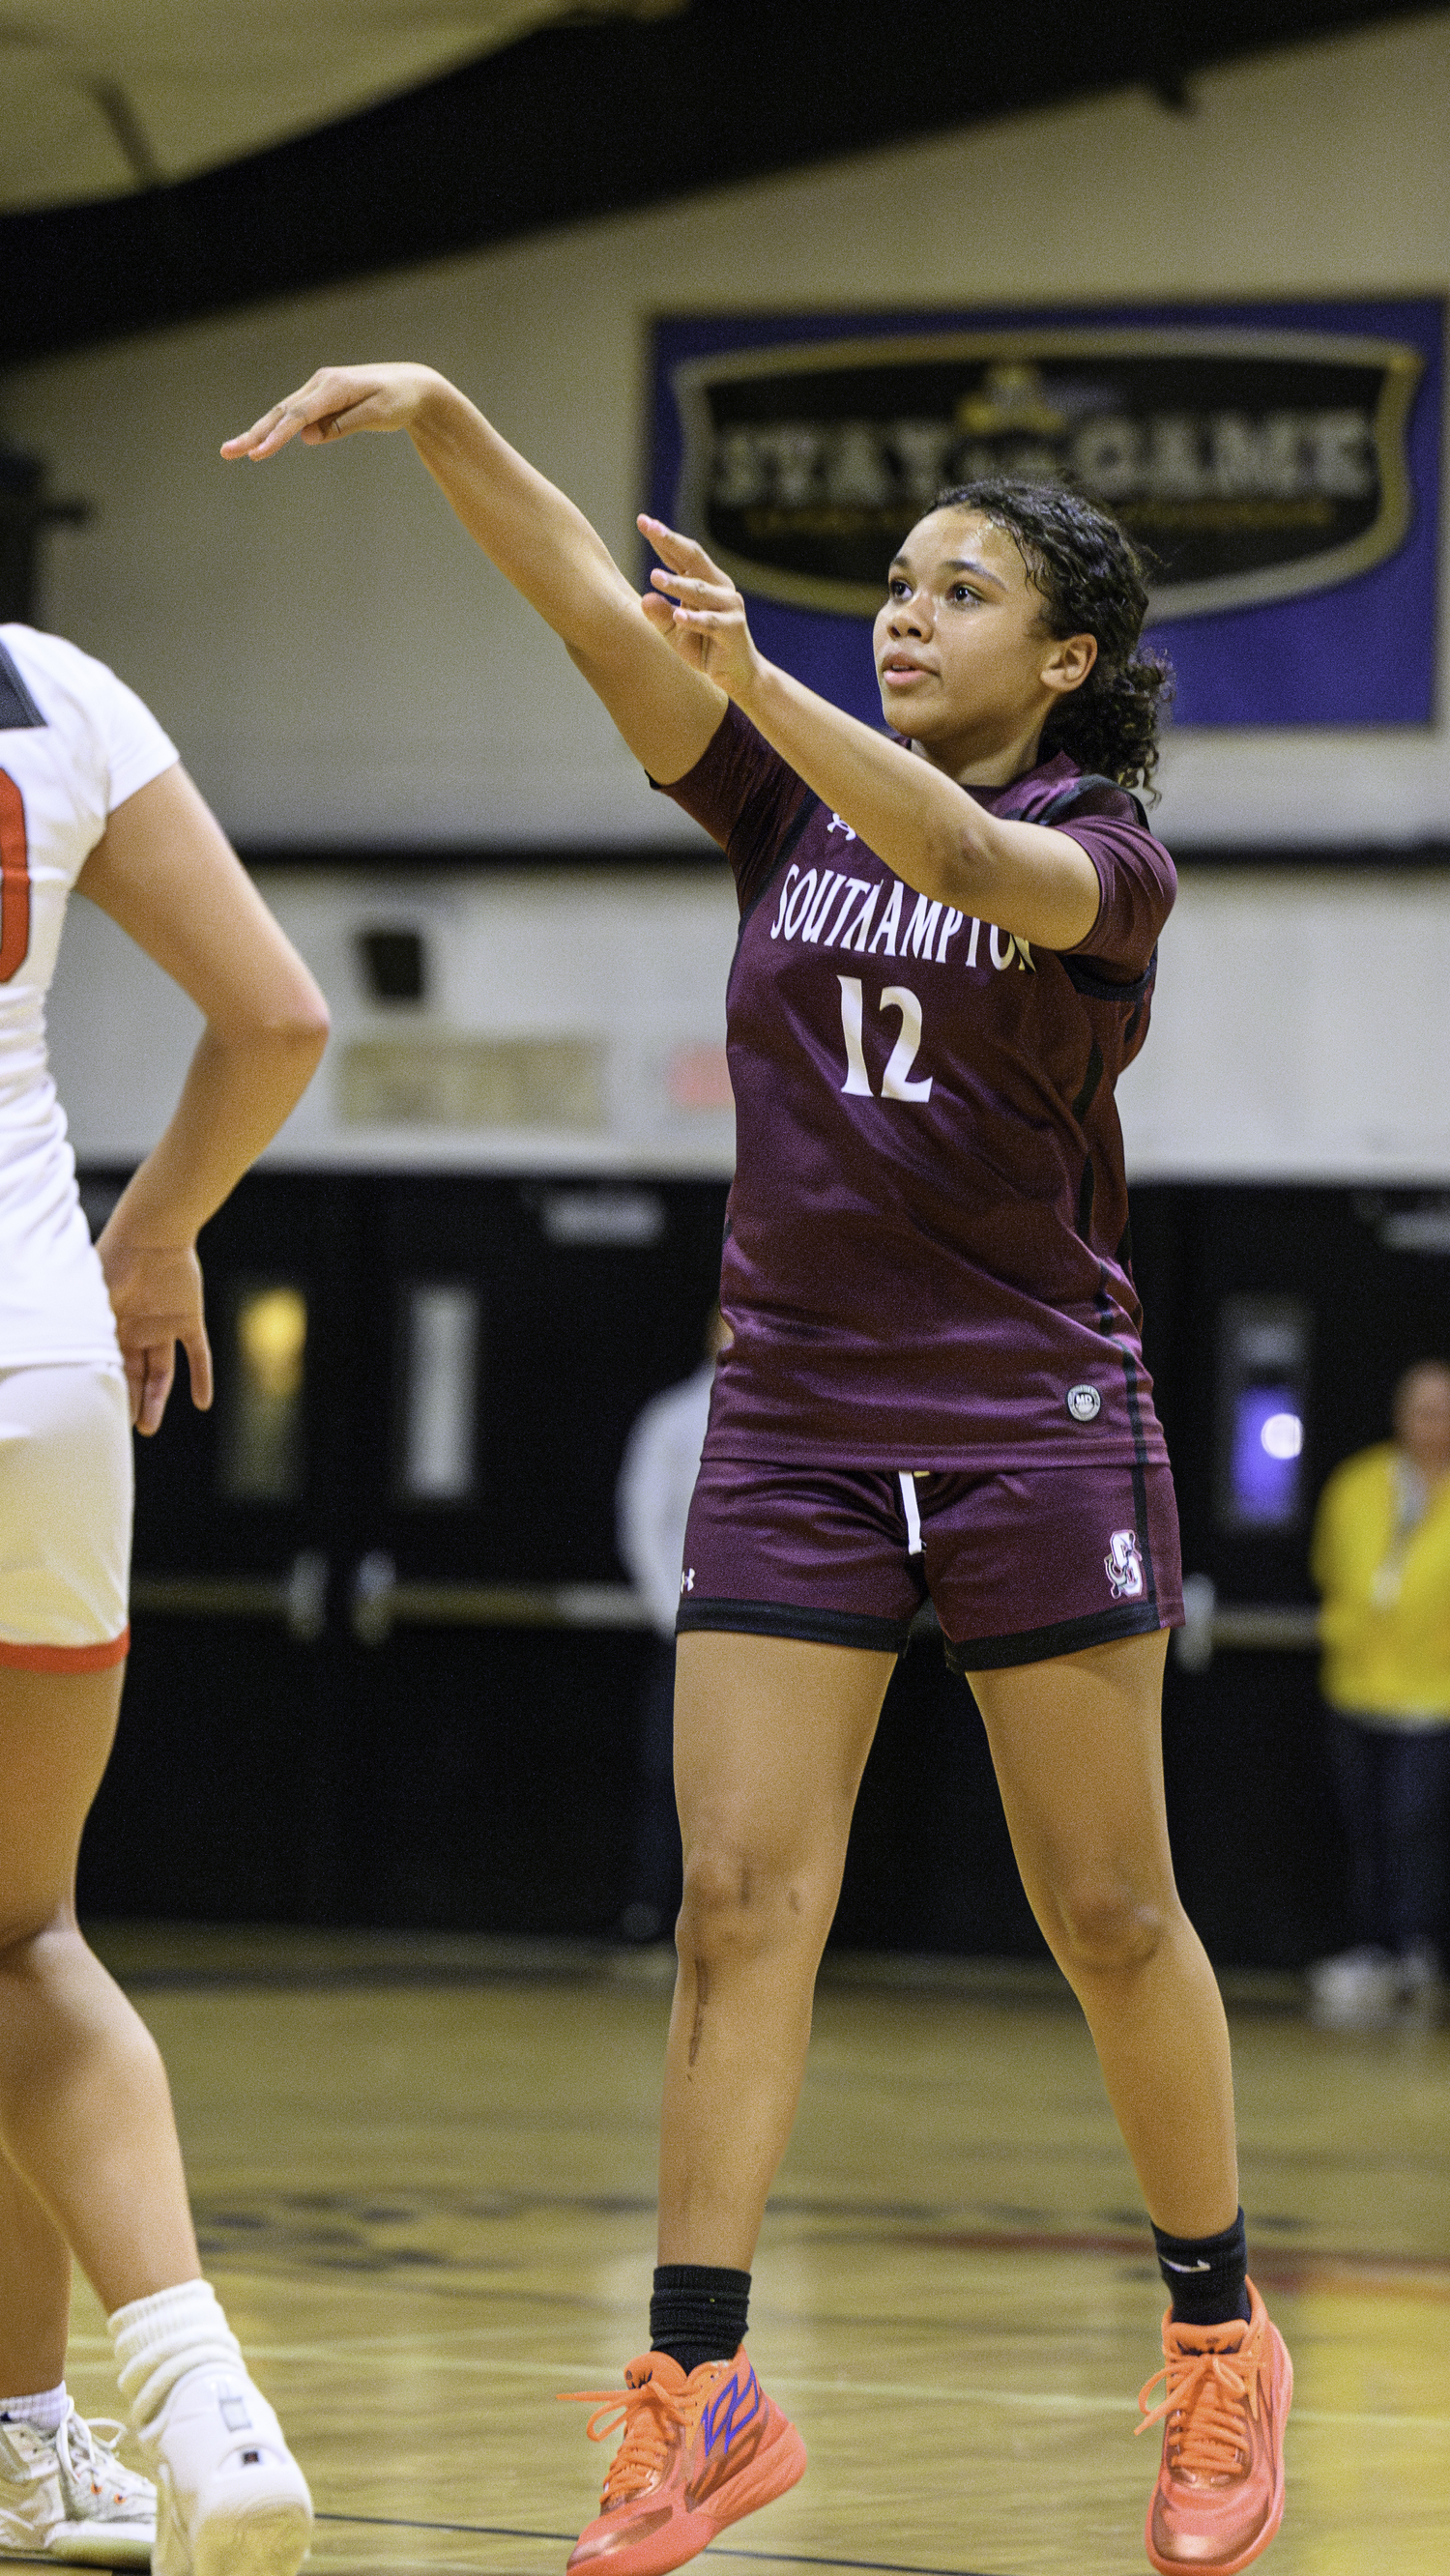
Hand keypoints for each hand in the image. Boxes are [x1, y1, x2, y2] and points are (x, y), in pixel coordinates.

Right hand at [95, 1232, 212, 1436]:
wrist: (151, 1234)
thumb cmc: (115, 1262)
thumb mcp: (92, 1299)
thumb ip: (86, 1329)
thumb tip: (68, 1360)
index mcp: (111, 1326)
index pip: (109, 1367)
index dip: (108, 1391)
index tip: (102, 1417)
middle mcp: (136, 1330)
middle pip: (135, 1375)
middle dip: (131, 1403)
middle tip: (129, 1430)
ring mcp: (163, 1326)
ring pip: (162, 1372)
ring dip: (158, 1399)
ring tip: (149, 1427)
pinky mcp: (188, 1320)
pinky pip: (198, 1354)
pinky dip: (202, 1377)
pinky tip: (203, 1403)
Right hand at [221, 362, 440, 460]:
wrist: (414, 385)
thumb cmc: (399, 400)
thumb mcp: (378, 415)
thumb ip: (343, 425)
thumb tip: (308, 438)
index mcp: (334, 387)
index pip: (298, 416)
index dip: (276, 436)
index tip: (257, 454)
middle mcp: (321, 384)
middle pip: (281, 413)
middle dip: (254, 434)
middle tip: (228, 452)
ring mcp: (320, 390)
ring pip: (284, 414)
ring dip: (260, 433)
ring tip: (237, 451)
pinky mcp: (323, 399)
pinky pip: (298, 417)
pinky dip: (279, 431)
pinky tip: (263, 445)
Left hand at [638, 516, 764, 702]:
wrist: (736, 675)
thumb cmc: (703, 648)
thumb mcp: (673, 632)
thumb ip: (659, 616)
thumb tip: (645, 598)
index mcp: (705, 582)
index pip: (681, 556)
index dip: (663, 538)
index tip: (643, 521)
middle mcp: (719, 587)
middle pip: (694, 559)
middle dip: (671, 542)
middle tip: (651, 528)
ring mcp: (729, 606)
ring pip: (699, 591)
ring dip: (676, 584)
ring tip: (654, 578)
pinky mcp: (733, 629)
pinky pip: (710, 622)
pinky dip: (695, 620)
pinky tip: (679, 617)